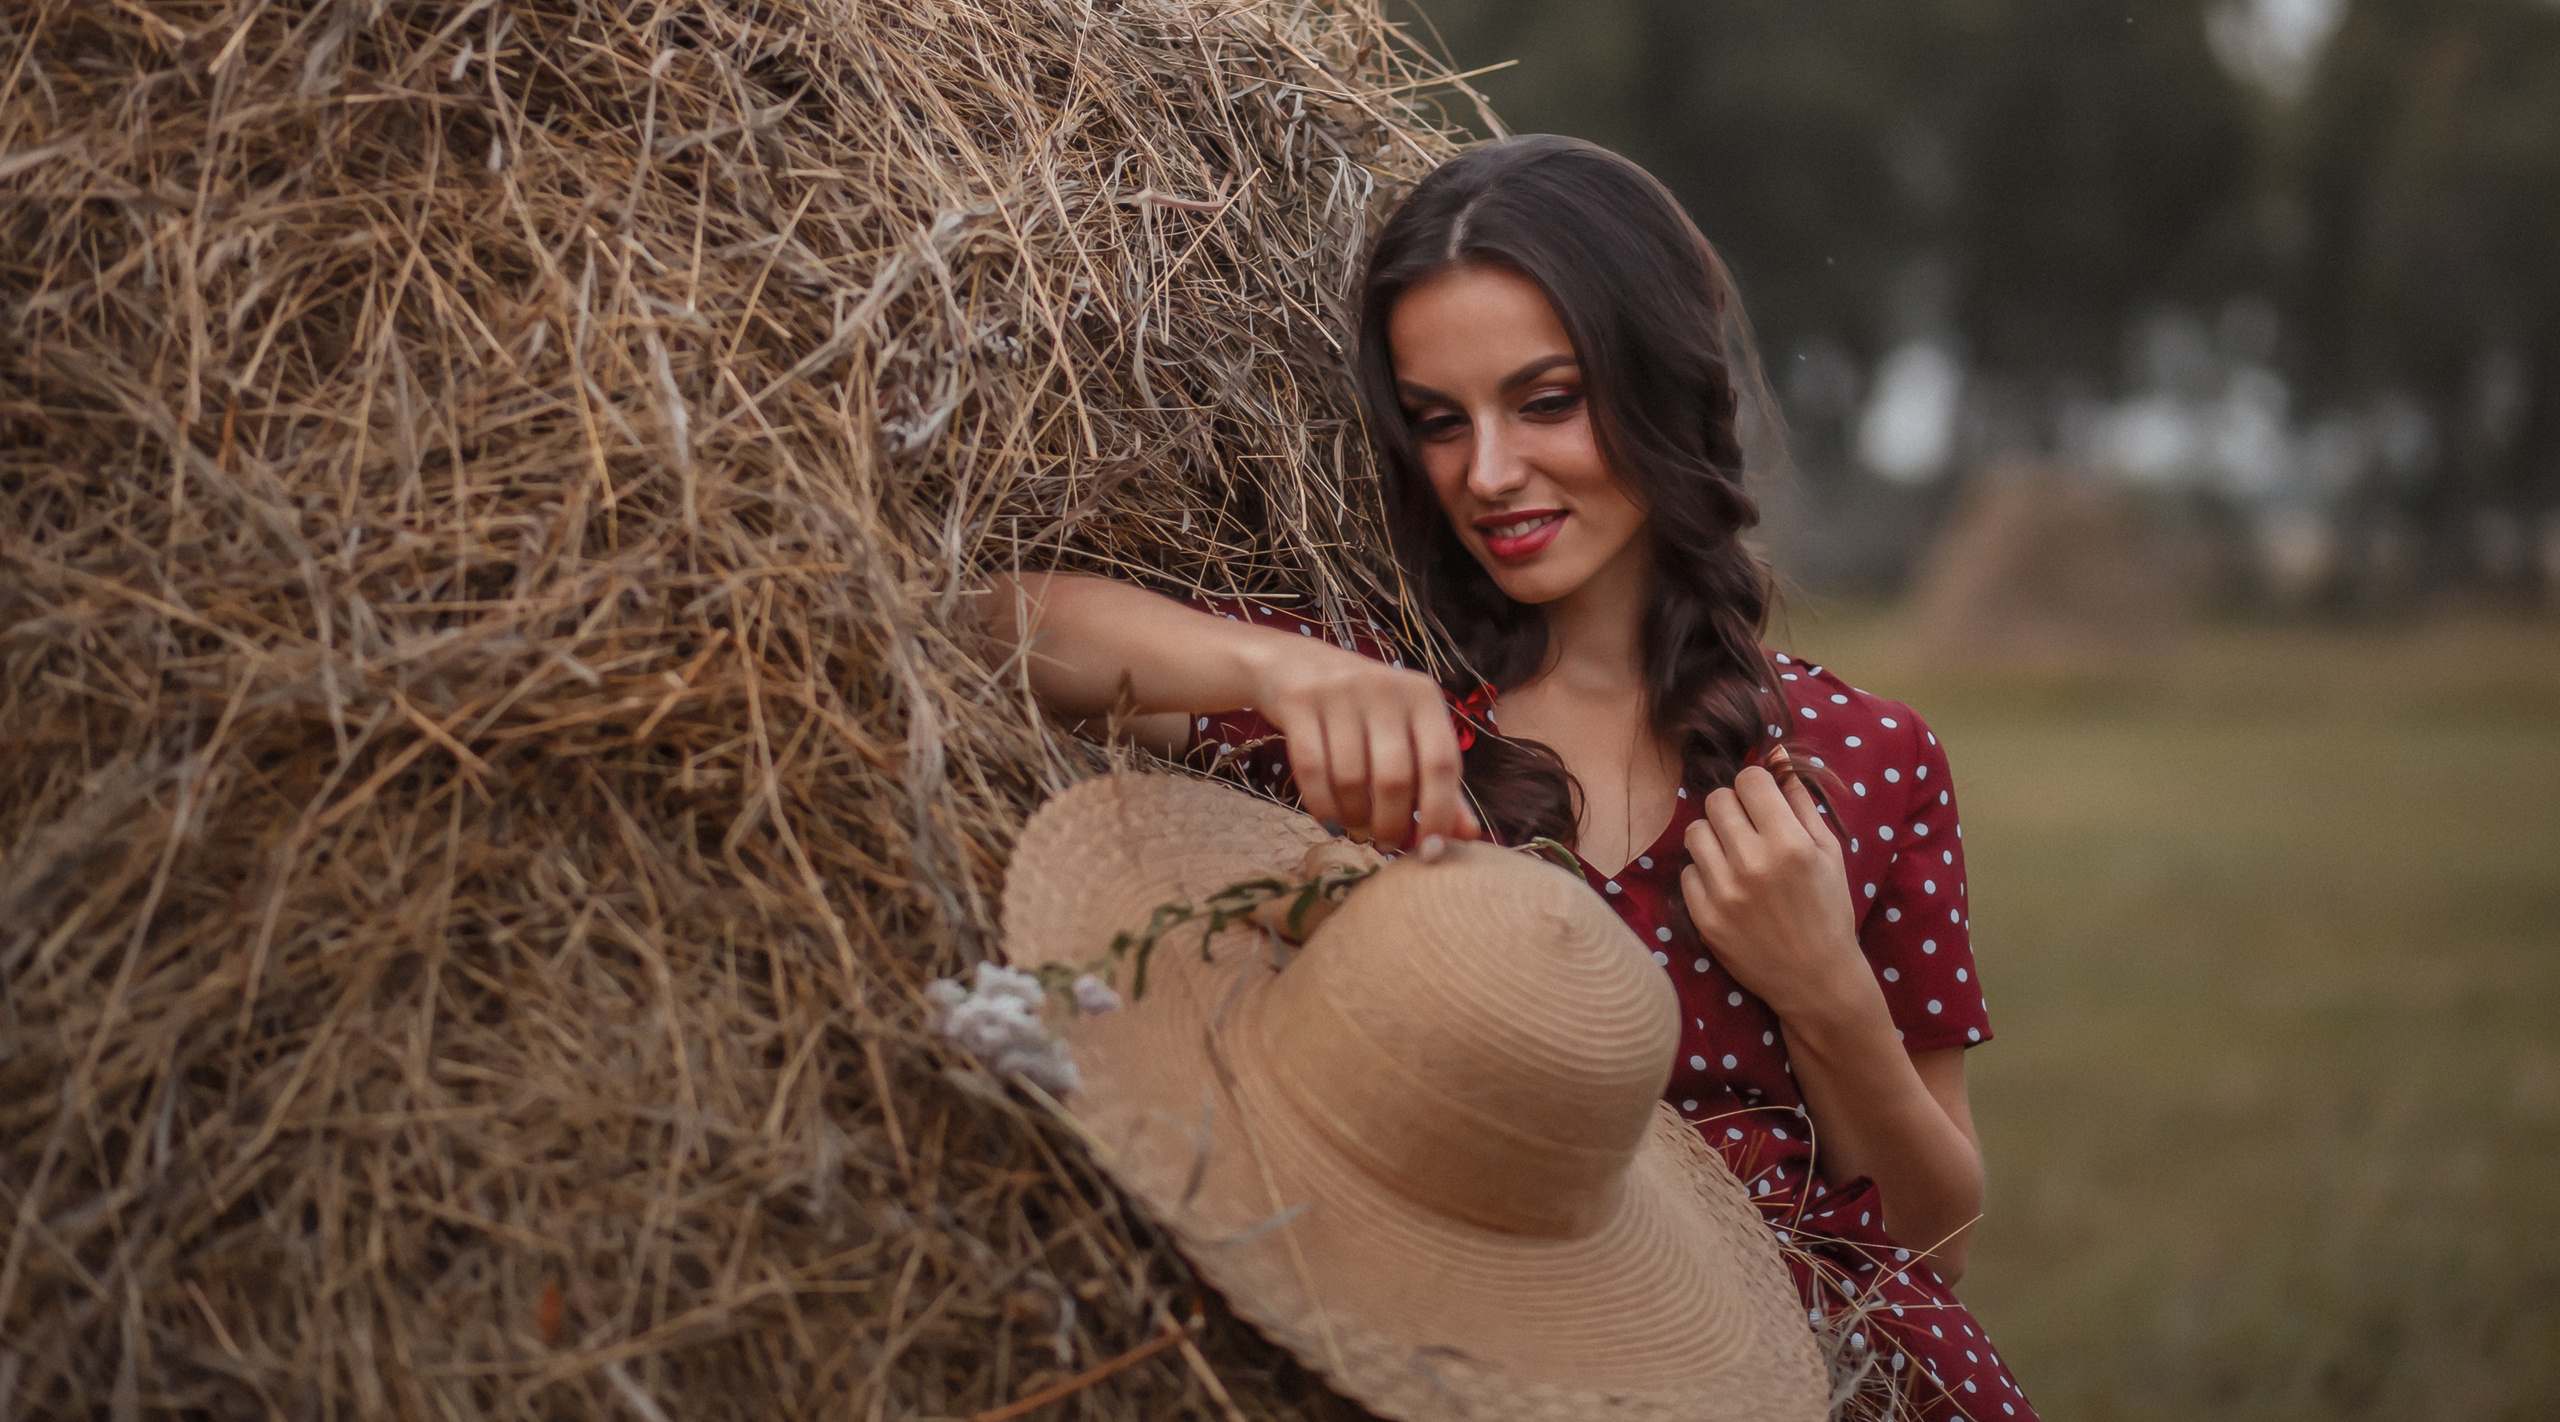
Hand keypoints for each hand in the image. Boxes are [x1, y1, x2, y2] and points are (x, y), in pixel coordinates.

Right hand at [1243, 637, 1480, 850]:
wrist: (1293, 662)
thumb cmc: (1363, 708)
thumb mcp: (1406, 733)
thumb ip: (1437, 781)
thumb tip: (1467, 835)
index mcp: (1423, 696)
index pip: (1442, 762)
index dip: (1439, 813)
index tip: (1430, 851)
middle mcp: (1386, 687)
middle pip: (1394, 778)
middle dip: (1391, 824)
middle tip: (1385, 842)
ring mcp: (1340, 692)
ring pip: (1351, 779)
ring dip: (1355, 818)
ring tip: (1357, 829)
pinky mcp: (1300, 702)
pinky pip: (1311, 770)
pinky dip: (1322, 806)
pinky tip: (1330, 820)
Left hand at [1679, 765, 1872, 1024]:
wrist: (1817, 979)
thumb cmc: (1828, 910)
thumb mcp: (1829, 852)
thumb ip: (1800, 802)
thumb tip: (1776, 755)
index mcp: (1788, 843)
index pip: (1749, 780)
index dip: (1757, 786)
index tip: (1763, 801)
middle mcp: (1752, 864)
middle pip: (1717, 800)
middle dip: (1733, 808)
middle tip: (1749, 829)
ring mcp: (1724, 892)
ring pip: (1695, 832)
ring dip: (1714, 838)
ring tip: (1736, 857)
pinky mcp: (1704, 918)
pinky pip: (1686, 872)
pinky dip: (1704, 874)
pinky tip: (1729, 888)